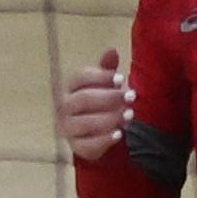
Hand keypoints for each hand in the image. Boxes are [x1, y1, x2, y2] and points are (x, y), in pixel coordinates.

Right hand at [59, 47, 129, 163]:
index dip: (100, 77)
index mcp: (71, 88)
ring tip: (130, 115)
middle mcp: (65, 107)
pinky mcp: (76, 147)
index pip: (80, 78)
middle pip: (84, 99)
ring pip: (86, 123)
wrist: (97, 134)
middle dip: (109, 98)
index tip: (121, 78)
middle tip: (131, 96)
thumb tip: (112, 50)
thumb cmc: (101, 104)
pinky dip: (104, 140)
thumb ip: (107, 70)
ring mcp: (68, 128)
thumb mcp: (105, 86)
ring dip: (110, 118)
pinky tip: (119, 134)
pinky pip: (88, 145)